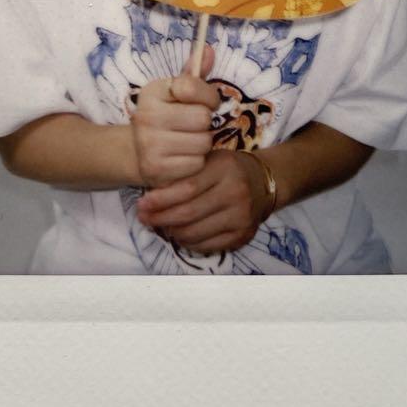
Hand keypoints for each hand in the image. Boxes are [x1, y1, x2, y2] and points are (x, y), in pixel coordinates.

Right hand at [129, 46, 218, 186]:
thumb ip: (194, 73)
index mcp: (152, 92)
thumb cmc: (164, 116)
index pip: (192, 86)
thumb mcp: (175, 92)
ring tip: (188, 141)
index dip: (208, 96)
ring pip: (203, 142)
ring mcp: (150, 145)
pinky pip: (197, 164)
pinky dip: (195, 162)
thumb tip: (209, 49)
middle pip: (203, 118)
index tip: (205, 102)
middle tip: (194, 126)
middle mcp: (147, 116)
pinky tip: (183, 157)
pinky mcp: (156, 170)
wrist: (136, 152)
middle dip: (205, 123)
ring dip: (202, 144)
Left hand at [135, 148, 271, 252]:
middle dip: (161, 218)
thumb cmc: (228, 168)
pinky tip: (180, 235)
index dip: (161, 200)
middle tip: (144, 218)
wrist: (264, 182)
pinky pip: (207, 246)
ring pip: (196, 233)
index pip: (187, 188)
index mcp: (224, 168)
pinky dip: (188, 243)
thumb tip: (151, 197)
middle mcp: (236, 193)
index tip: (142, 204)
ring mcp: (241, 217)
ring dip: (172, 232)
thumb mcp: (209, 160)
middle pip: (189, 213)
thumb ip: (185, 174)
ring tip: (161, 226)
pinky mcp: (243, 235)